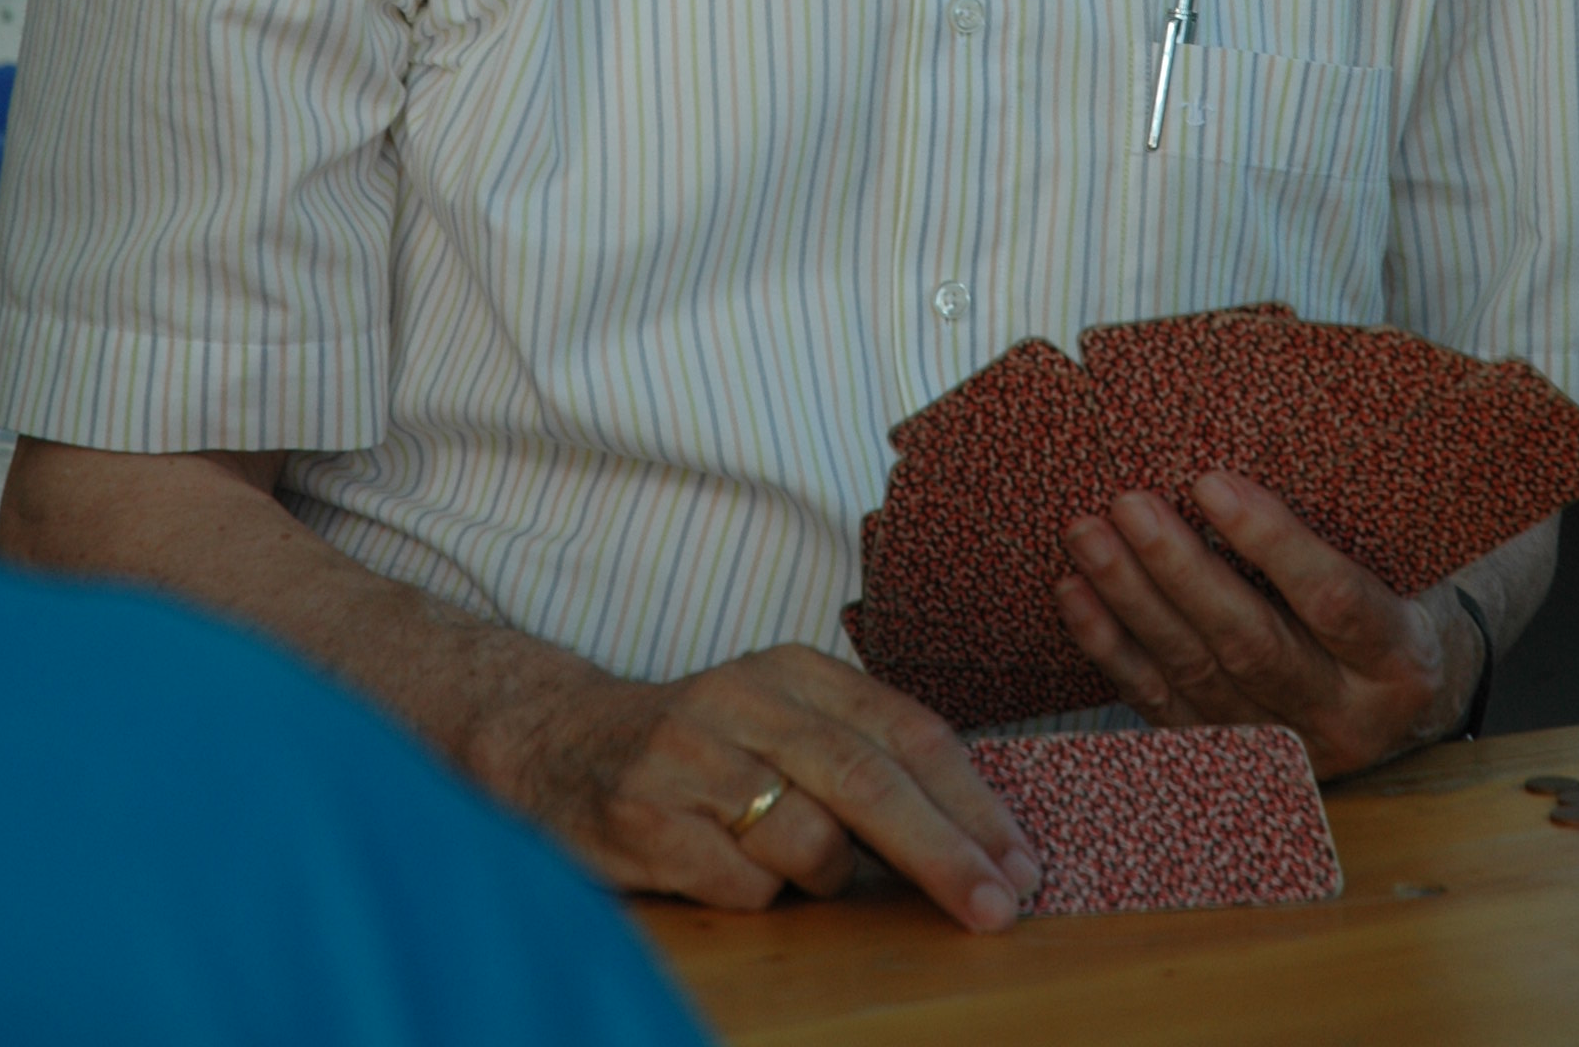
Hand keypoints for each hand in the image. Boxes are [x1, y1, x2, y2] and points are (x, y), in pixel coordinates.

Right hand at [502, 641, 1041, 929]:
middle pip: (869, 779)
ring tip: (800, 870)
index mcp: (795, 669)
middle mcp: (745, 696)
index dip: (971, 800)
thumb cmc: (701, 747)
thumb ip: (860, 757)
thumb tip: (975, 837)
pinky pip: (742, 884)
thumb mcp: (781, 722)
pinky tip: (731, 874)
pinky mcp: (645, 815)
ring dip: (827, 877)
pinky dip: (758, 897)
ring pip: (808, 837)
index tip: (1020, 861)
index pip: (906, 728)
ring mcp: (691, 753)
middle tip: (998, 909)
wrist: (557, 743)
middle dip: (945, 850)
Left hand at [1056, 472, 1481, 777]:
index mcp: (1401, 661)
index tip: (1211, 482)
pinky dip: (1112, 650)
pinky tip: (1075, 596)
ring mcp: (1285, 748)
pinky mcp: (1233, 760)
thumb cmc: (1399, 593)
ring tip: (1086, 533)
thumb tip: (1280, 394)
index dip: (1271, 544)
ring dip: (1131, 602)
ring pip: (1197, 676)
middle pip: (1252, 645)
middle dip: (1180, 573)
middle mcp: (1345, 719)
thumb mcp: (1402, 560)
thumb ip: (1350, 512)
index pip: (1334, 601)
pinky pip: (1162, 707)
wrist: (1405, 697)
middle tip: (1128, 503)